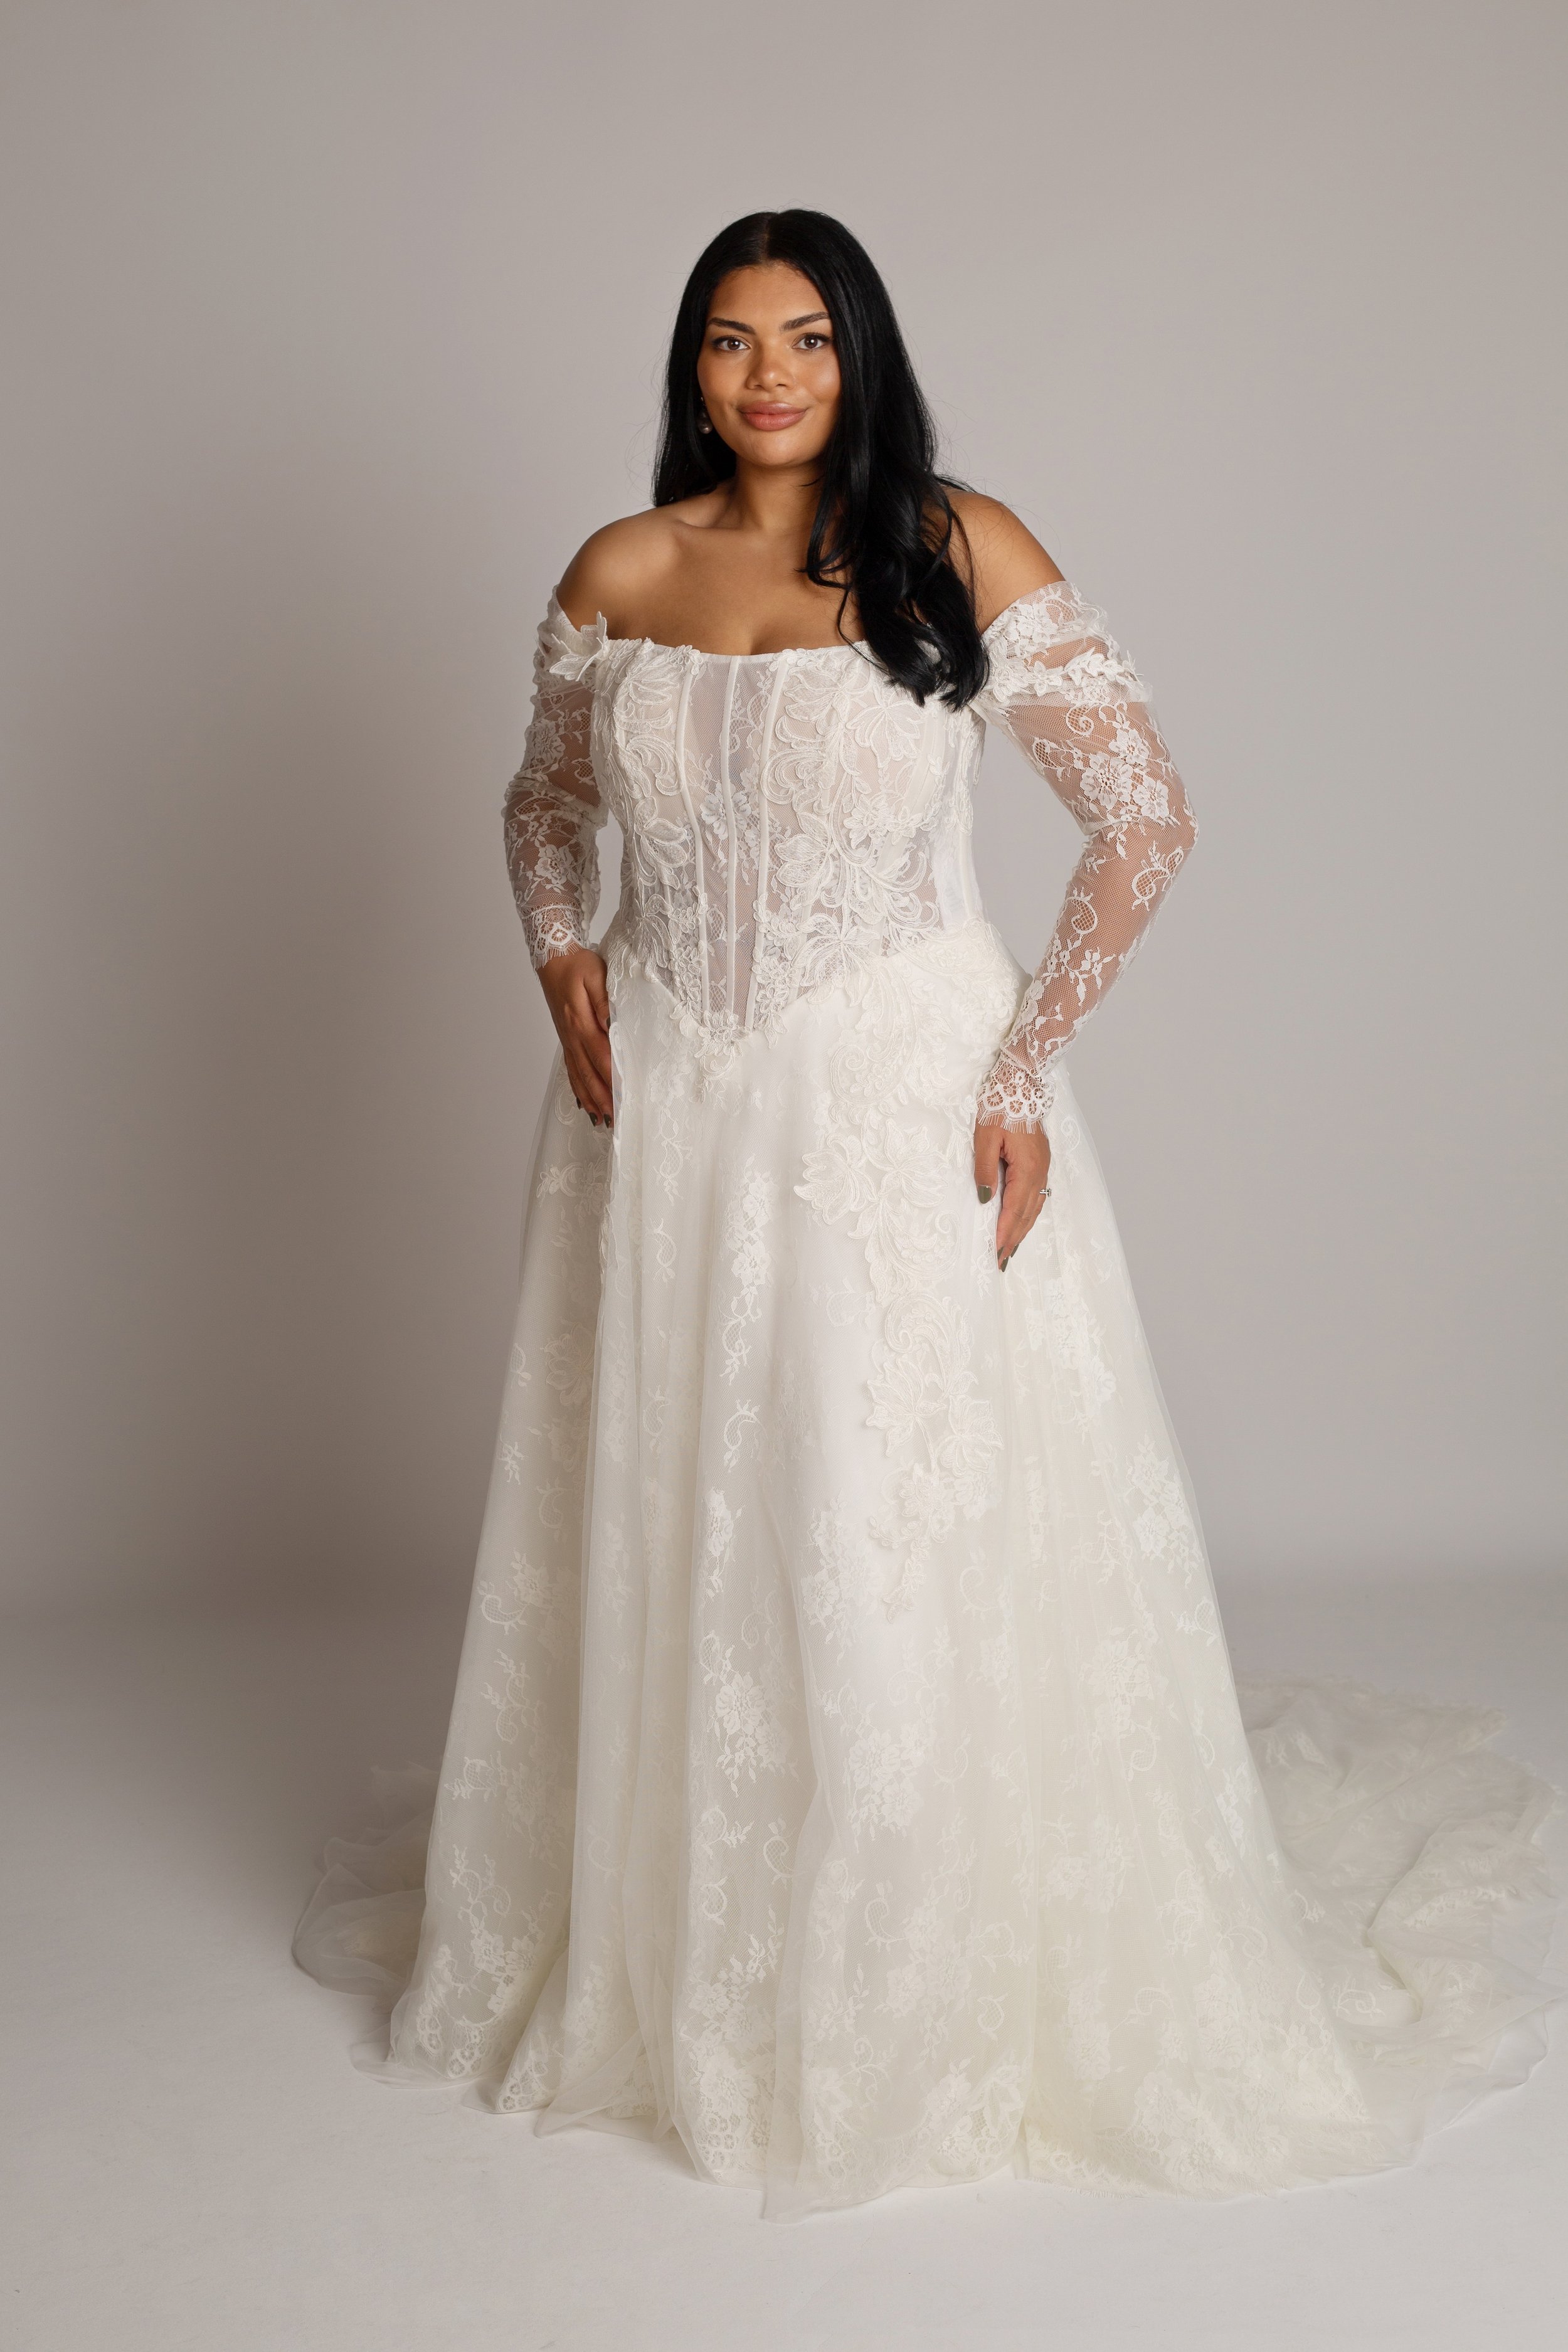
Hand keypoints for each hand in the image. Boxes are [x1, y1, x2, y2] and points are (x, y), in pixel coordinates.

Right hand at [538, 946, 613, 1124]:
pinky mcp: (566, 1040)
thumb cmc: (578, 966)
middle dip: (603, 1098)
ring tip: (602, 1120)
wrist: (553, 960)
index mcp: (581, 1021)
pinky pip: (571, 1070)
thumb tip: (610, 1024)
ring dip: (591, 1099)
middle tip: (617, 1119)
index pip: (601, 1055)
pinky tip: (586, 1103)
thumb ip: (603, 1001)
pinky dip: (578, 1089)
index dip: (613, 1076)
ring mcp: (567, 1040)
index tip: (625, 1095)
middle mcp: (572, 1036)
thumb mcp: (596, 975)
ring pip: (579, 1076)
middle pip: (589, 1073)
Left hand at [974, 1120, 1051, 1269]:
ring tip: (1011, 1249)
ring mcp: (1043, 1167)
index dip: (1005, 1233)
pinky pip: (1037, 1195)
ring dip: (1022, 1229)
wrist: (1021, 1085)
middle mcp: (1039, 1171)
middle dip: (1013, 1239)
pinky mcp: (1041, 1162)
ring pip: (1034, 1207)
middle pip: (1027, 1214)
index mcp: (1027, 1168)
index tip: (995, 1252)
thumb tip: (985, 1198)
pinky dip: (1028, 1213)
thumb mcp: (984, 1137)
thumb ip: (984, 1169)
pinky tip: (1022, 1222)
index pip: (1014, 1209)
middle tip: (1001, 1261)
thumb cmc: (1000, 1107)